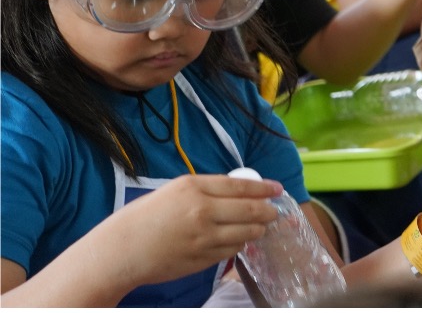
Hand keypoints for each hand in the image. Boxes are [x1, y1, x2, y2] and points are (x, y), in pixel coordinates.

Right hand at [102, 175, 280, 288]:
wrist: (120, 250)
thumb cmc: (144, 217)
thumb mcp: (174, 191)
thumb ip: (206, 190)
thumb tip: (240, 191)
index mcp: (193, 188)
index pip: (240, 186)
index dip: (263, 188)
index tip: (277, 189)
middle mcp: (202, 211)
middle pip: (251, 210)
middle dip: (269, 211)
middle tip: (275, 211)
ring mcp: (204, 238)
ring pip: (246, 233)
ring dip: (257, 229)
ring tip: (259, 226)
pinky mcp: (202, 259)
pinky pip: (231, 250)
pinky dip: (239, 244)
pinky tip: (237, 240)